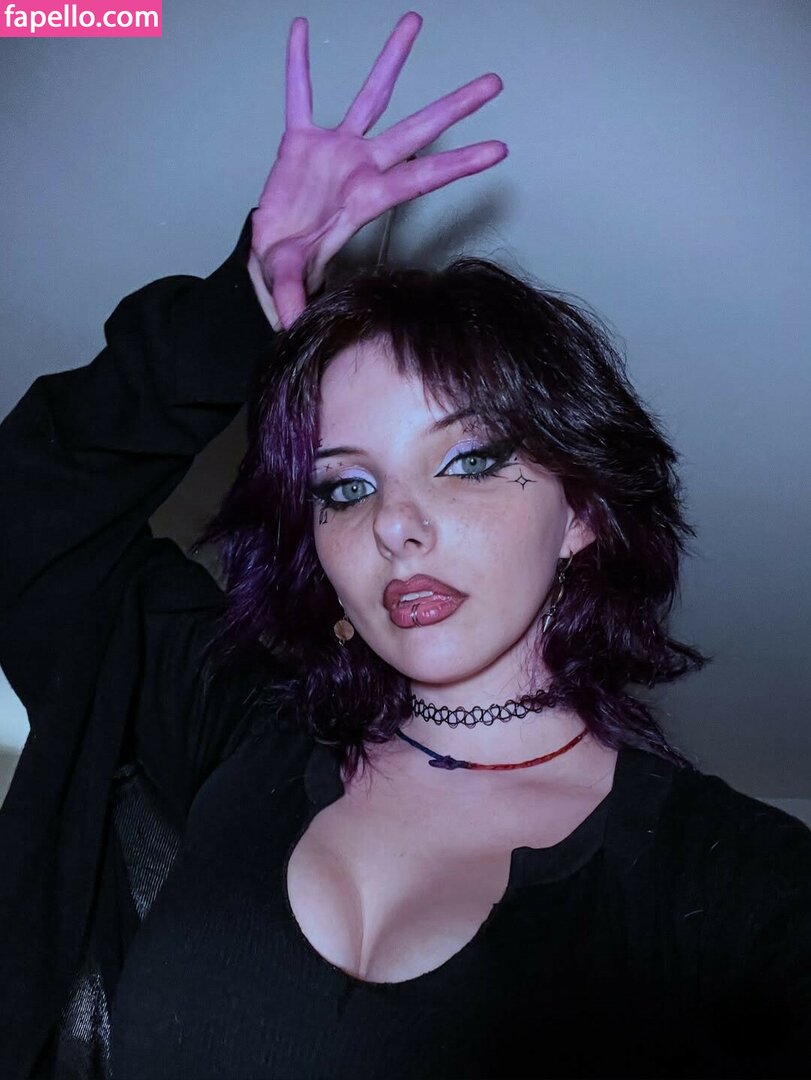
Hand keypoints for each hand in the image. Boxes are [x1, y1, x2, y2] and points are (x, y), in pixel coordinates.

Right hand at [249, 11, 506, 329]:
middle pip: (415, 130)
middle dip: (454, 108)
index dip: (459, 164)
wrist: (270, 256)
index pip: (422, 178)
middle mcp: (361, 168)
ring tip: (414, 22)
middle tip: (493, 82)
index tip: (500, 149)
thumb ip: (294, 295)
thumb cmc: (294, 267)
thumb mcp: (291, 279)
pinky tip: (300, 30)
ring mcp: (334, 151)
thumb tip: (293, 327)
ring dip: (392, 61)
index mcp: (367, 198)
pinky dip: (298, 65)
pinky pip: (299, 94)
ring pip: (370, 97)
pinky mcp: (300, 142)